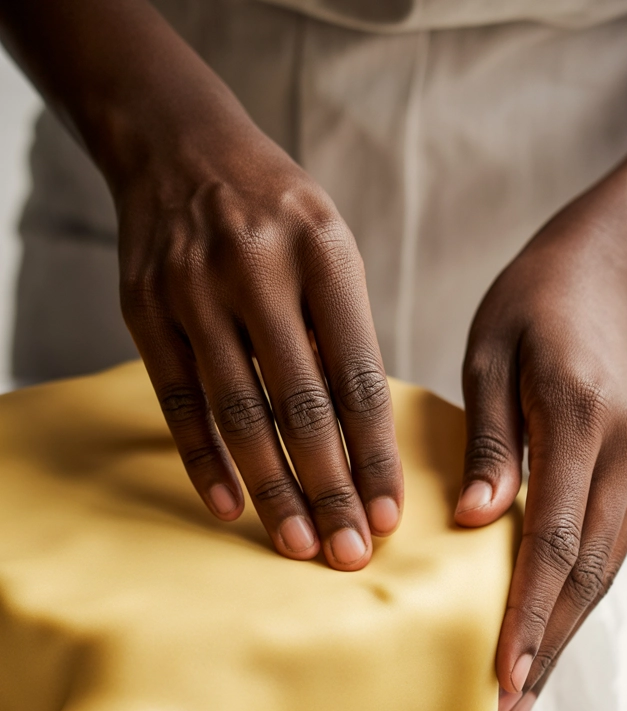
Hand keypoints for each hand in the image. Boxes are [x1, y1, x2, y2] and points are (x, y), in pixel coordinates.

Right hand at [116, 90, 401, 569]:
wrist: (180, 146)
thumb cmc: (278, 215)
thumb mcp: (330, 249)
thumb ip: (346, 334)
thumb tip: (366, 442)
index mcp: (324, 254)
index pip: (357, 377)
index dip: (374, 455)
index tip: (389, 517)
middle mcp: (258, 268)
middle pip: (302, 405)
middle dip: (330, 488)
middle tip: (349, 554)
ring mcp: (194, 289)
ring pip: (240, 411)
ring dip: (271, 488)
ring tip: (297, 544)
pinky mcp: (145, 310)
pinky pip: (179, 401)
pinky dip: (203, 460)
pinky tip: (228, 508)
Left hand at [456, 197, 626, 710]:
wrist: (604, 271)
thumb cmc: (530, 306)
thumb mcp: (487, 354)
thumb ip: (486, 442)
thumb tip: (476, 524)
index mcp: (582, 419)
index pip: (555, 538)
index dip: (529, 613)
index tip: (501, 673)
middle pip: (587, 569)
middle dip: (548, 644)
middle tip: (509, 709)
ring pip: (605, 568)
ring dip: (566, 632)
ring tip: (525, 691)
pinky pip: (610, 547)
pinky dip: (580, 596)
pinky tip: (551, 633)